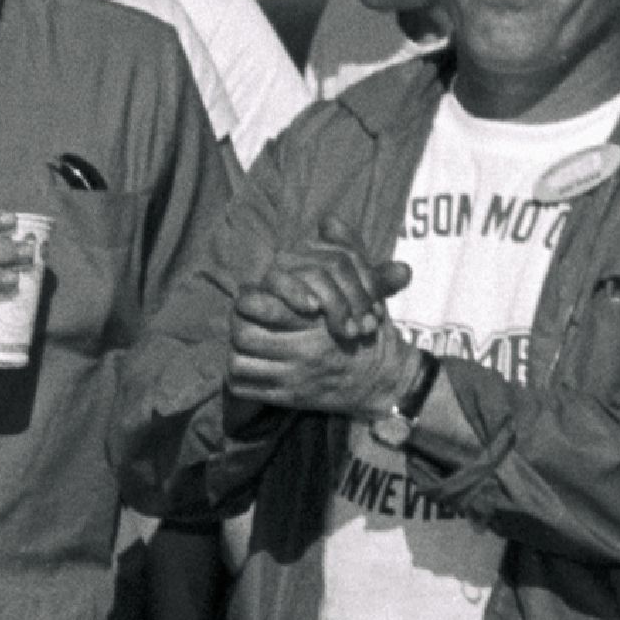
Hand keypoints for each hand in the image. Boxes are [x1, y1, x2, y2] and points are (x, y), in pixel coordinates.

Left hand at [228, 260, 410, 421]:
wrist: (383, 379)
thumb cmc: (368, 328)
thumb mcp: (365, 287)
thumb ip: (348, 253)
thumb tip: (329, 220)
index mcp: (318, 319)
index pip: (261, 306)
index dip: (249, 300)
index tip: (252, 296)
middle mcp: (304, 350)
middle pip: (244, 334)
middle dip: (237, 324)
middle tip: (241, 319)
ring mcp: (294, 377)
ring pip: (240, 361)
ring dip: (236, 350)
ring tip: (242, 340)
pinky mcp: (287, 399)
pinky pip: (245, 387)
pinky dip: (238, 375)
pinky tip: (247, 364)